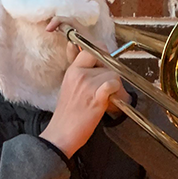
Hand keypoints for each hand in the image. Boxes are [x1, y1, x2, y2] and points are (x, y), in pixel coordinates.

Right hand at [40, 42, 129, 156]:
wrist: (62, 133)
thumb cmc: (68, 112)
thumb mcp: (69, 84)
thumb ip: (78, 67)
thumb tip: (75, 46)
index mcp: (73, 70)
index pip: (92, 47)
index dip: (103, 52)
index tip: (104, 62)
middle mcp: (79, 73)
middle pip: (106, 60)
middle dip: (110, 71)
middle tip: (105, 86)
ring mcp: (87, 84)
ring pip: (113, 74)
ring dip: (114, 85)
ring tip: (104, 98)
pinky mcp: (96, 97)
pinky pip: (112, 84)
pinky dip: (115, 91)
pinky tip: (108, 100)